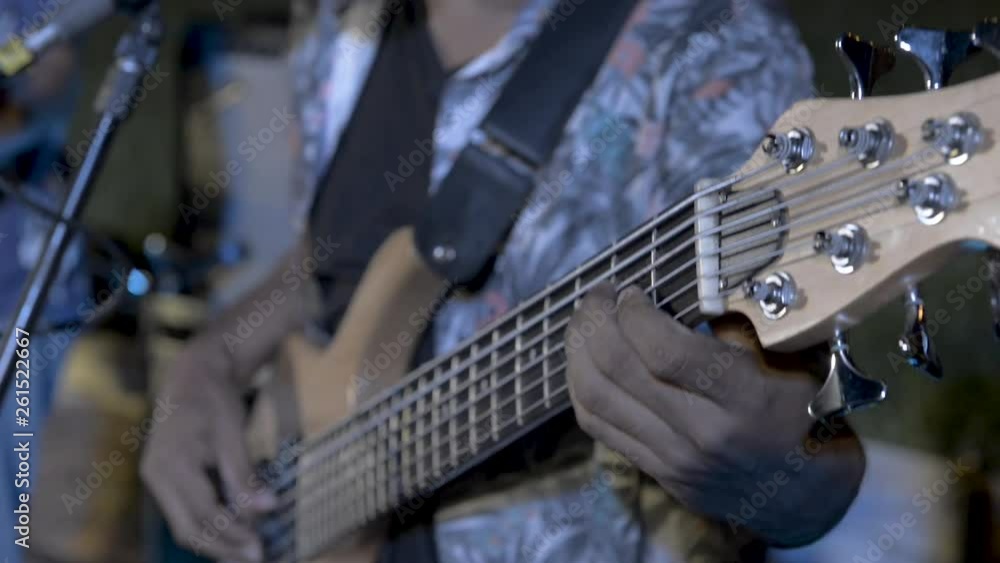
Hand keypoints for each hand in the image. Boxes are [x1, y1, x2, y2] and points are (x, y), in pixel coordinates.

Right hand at [141, 343, 275, 561]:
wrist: (193, 375)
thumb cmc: (214, 400)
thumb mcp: (233, 433)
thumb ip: (245, 474)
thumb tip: (268, 508)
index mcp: (172, 463)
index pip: (204, 514)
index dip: (233, 535)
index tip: (260, 548)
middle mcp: (157, 475)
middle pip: (189, 528)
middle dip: (223, 548)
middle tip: (255, 558)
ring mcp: (157, 478)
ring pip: (185, 525)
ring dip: (216, 542)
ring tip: (246, 553)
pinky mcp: (164, 479)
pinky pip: (185, 512)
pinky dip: (209, 525)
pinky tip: (234, 533)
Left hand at [564, 283, 863, 546]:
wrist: (810, 495)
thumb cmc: (807, 413)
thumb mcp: (792, 361)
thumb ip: (738, 326)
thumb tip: (686, 287)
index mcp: (743, 400)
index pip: (664, 351)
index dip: (633, 312)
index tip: (631, 290)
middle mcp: (701, 434)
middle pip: (618, 369)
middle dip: (595, 320)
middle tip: (597, 295)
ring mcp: (673, 460)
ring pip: (596, 398)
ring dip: (578, 350)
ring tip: (585, 321)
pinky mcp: (657, 473)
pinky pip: (599, 425)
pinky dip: (582, 385)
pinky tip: (585, 360)